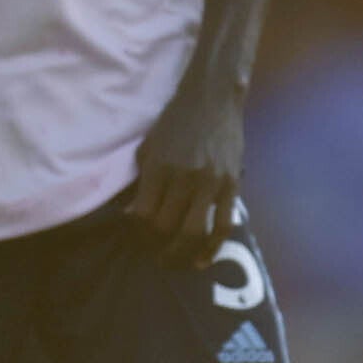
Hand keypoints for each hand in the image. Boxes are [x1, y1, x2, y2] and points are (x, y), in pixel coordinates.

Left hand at [128, 87, 245, 261]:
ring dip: (181, 254)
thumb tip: (131, 215)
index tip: (136, 238)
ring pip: (193, 232)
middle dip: (156, 247)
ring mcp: (209, 183)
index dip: (136, 233)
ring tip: (173, 263)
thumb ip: (141, 181)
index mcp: (158, 168)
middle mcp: (183, 178)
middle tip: (153, 255)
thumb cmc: (174, 122)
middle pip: (165, 227)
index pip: (142, 215)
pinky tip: (202, 260)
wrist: (212, 99)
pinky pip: (222, 226)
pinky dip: (212, 248)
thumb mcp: (148, 147)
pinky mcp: (231, 186)